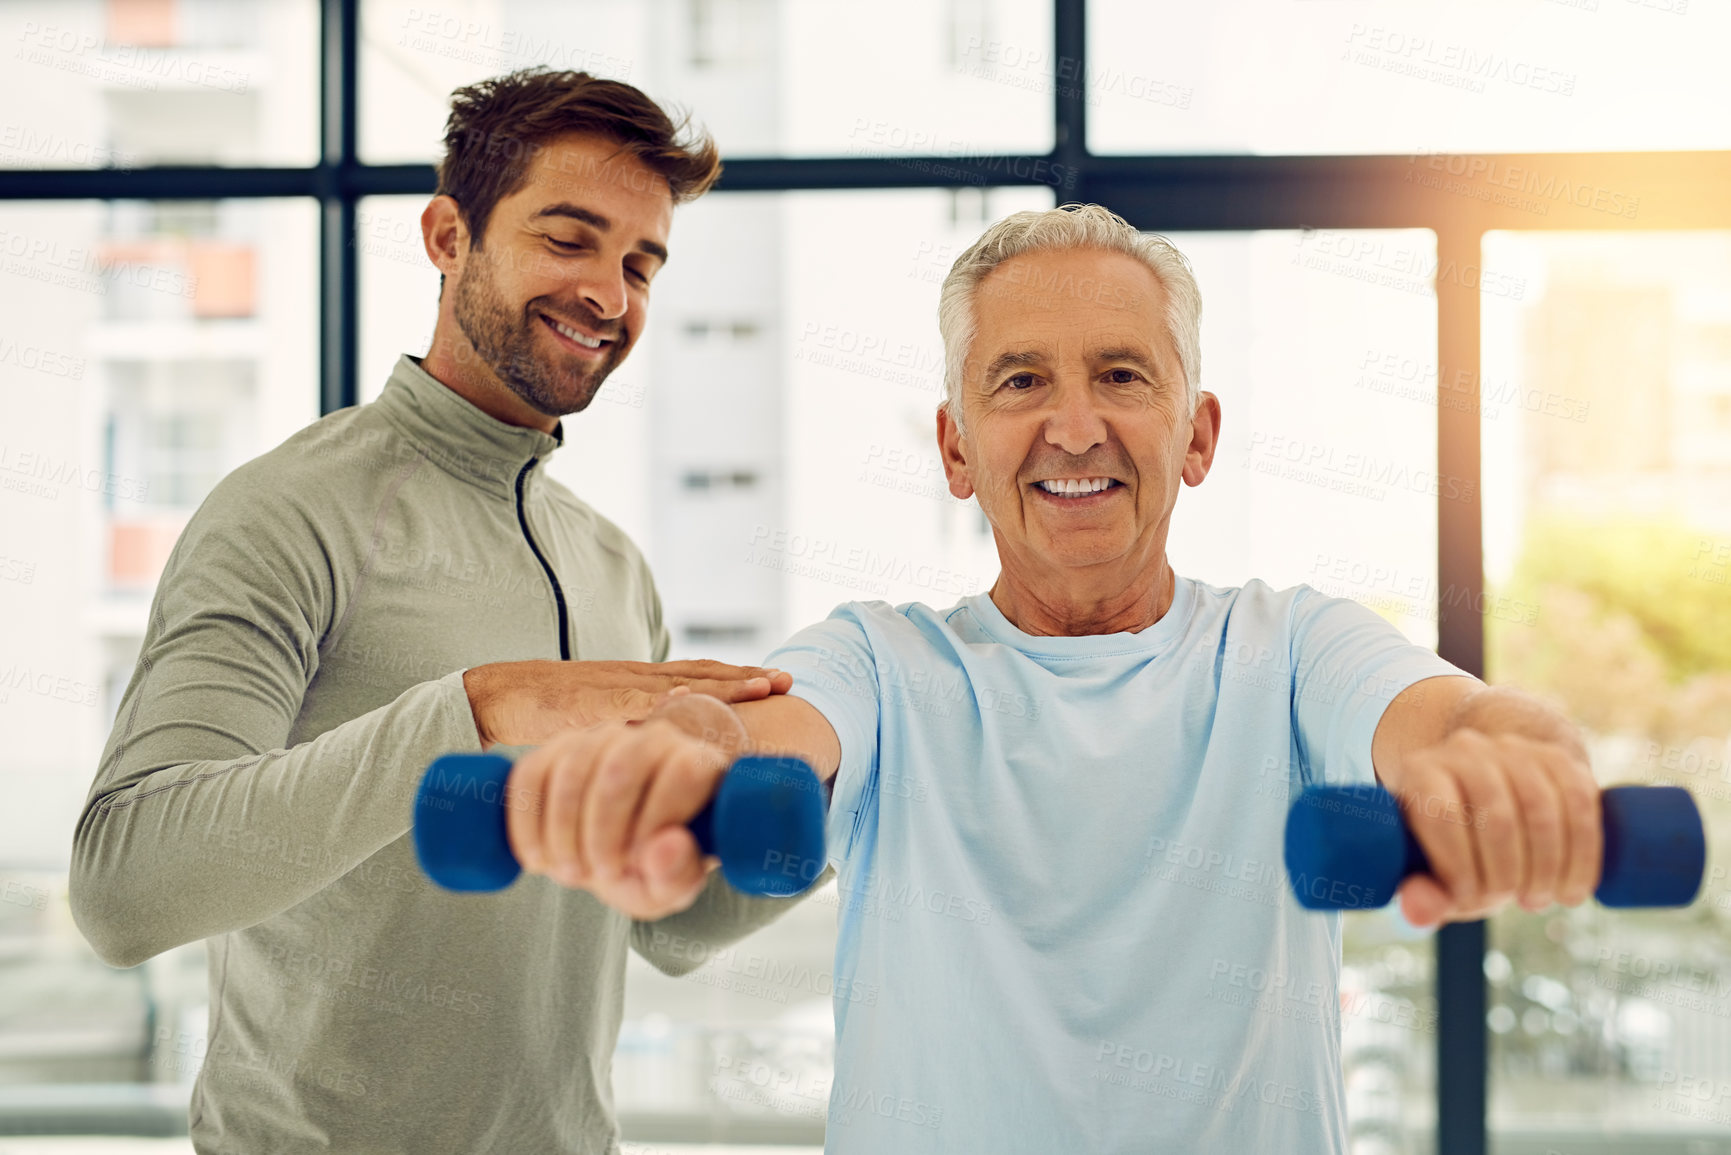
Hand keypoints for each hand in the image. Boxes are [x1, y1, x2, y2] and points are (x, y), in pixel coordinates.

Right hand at [462, 659, 790, 748]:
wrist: (493, 696)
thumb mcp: (600, 727)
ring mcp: (614, 688)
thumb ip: (629, 739)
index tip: (774, 682)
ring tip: (761, 687)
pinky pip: (631, 702)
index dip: (735, 679)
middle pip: (699, 675)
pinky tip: (692, 700)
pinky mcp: (590, 702)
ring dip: (721, 684)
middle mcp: (633, 680)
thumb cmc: (544, 715)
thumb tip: (659, 766)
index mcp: (637, 685)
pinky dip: (662, 701)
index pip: (695, 678)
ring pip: (677, 683)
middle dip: (744, 678)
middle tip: (787, 681)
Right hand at [502, 701, 740, 918]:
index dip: (656, 818)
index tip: (637, 863)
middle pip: (621, 768)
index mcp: (696, 765)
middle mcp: (651, 739)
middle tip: (600, 875)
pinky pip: (531, 775)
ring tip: (571, 872)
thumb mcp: (670, 886)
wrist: (615, 859)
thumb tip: (667, 845)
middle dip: (603, 831)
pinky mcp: (554, 751)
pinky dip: (528, 823)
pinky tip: (537, 859)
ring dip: (564, 831)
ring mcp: (601, 739)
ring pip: (573, 769)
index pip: (682, 771)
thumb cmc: (653, 868)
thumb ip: (678, 873)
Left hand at [1389, 729, 1601, 927]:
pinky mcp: (1558, 757)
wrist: (1493, 792)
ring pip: (1541, 811)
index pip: (1442, 815)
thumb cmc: (1456, 842)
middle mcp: (1465, 750)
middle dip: (1509, 874)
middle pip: (1497, 817)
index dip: (1459, 865)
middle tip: (1514, 903)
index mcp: (1421, 771)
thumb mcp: (1431, 869)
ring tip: (1539, 900)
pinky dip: (1581, 857)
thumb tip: (1419, 913)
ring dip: (1547, 870)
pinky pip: (1580, 804)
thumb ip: (1419, 894)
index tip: (1472, 899)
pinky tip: (1572, 890)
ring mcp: (1514, 748)